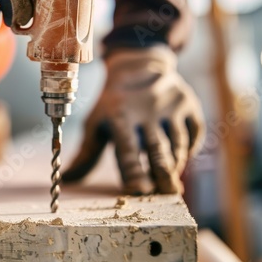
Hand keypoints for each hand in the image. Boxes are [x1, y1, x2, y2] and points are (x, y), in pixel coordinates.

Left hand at [63, 46, 204, 194]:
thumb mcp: (95, 123)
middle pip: (157, 150)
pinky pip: (194, 133)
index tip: (140, 191)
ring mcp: (171, 105)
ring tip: (170, 186)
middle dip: (162, 176)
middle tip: (166, 195)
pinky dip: (189, 150)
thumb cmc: (112, 103)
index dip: (134, 172)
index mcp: (120, 115)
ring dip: (175, 167)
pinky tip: (180, 159)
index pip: (127, 150)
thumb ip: (86, 154)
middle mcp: (147, 109)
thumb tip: (66, 179)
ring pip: (178, 144)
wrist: (138, 66)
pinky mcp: (189, 104)